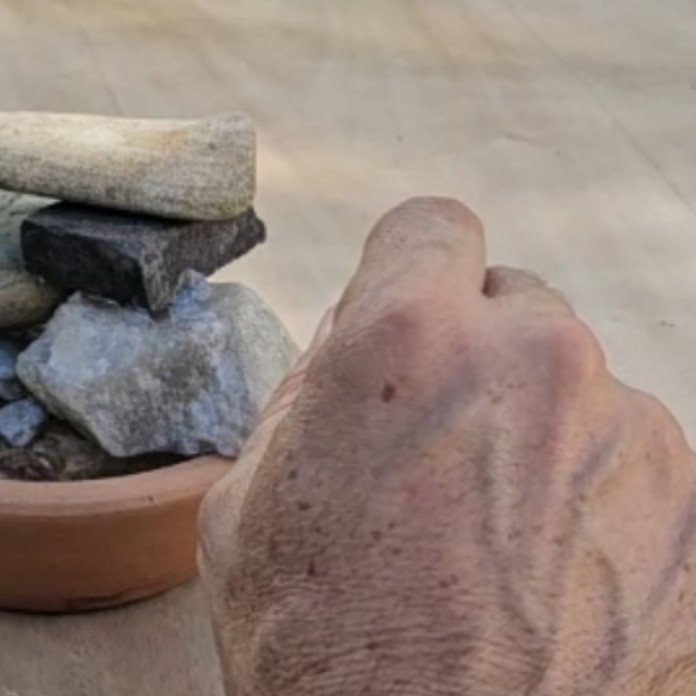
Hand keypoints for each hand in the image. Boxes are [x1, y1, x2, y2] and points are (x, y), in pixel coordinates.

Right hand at [199, 198, 695, 694]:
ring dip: (538, 438)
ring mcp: (634, 435)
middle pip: (514, 306)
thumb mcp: (245, 503)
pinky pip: (633, 470)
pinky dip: (595, 506)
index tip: (407, 311)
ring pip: (579, 393)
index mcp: (409, 340)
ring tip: (490, 544)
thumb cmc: (323, 653)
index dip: (410, 270)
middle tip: (433, 454)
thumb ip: (309, 391)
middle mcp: (536, 360)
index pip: (431, 226)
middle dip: (474, 358)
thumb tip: (354, 345)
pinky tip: (548, 580)